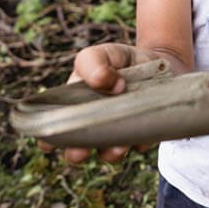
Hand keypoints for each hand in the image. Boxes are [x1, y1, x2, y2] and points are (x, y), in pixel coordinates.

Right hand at [38, 43, 151, 163]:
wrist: (157, 62)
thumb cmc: (120, 60)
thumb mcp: (103, 53)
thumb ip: (95, 63)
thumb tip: (107, 83)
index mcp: (74, 109)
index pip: (53, 133)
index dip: (50, 139)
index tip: (52, 141)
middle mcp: (93, 127)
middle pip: (77, 151)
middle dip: (77, 153)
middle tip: (81, 150)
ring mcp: (118, 133)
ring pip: (109, 153)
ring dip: (111, 152)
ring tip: (118, 144)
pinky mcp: (143, 133)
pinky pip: (140, 143)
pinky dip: (141, 138)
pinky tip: (145, 127)